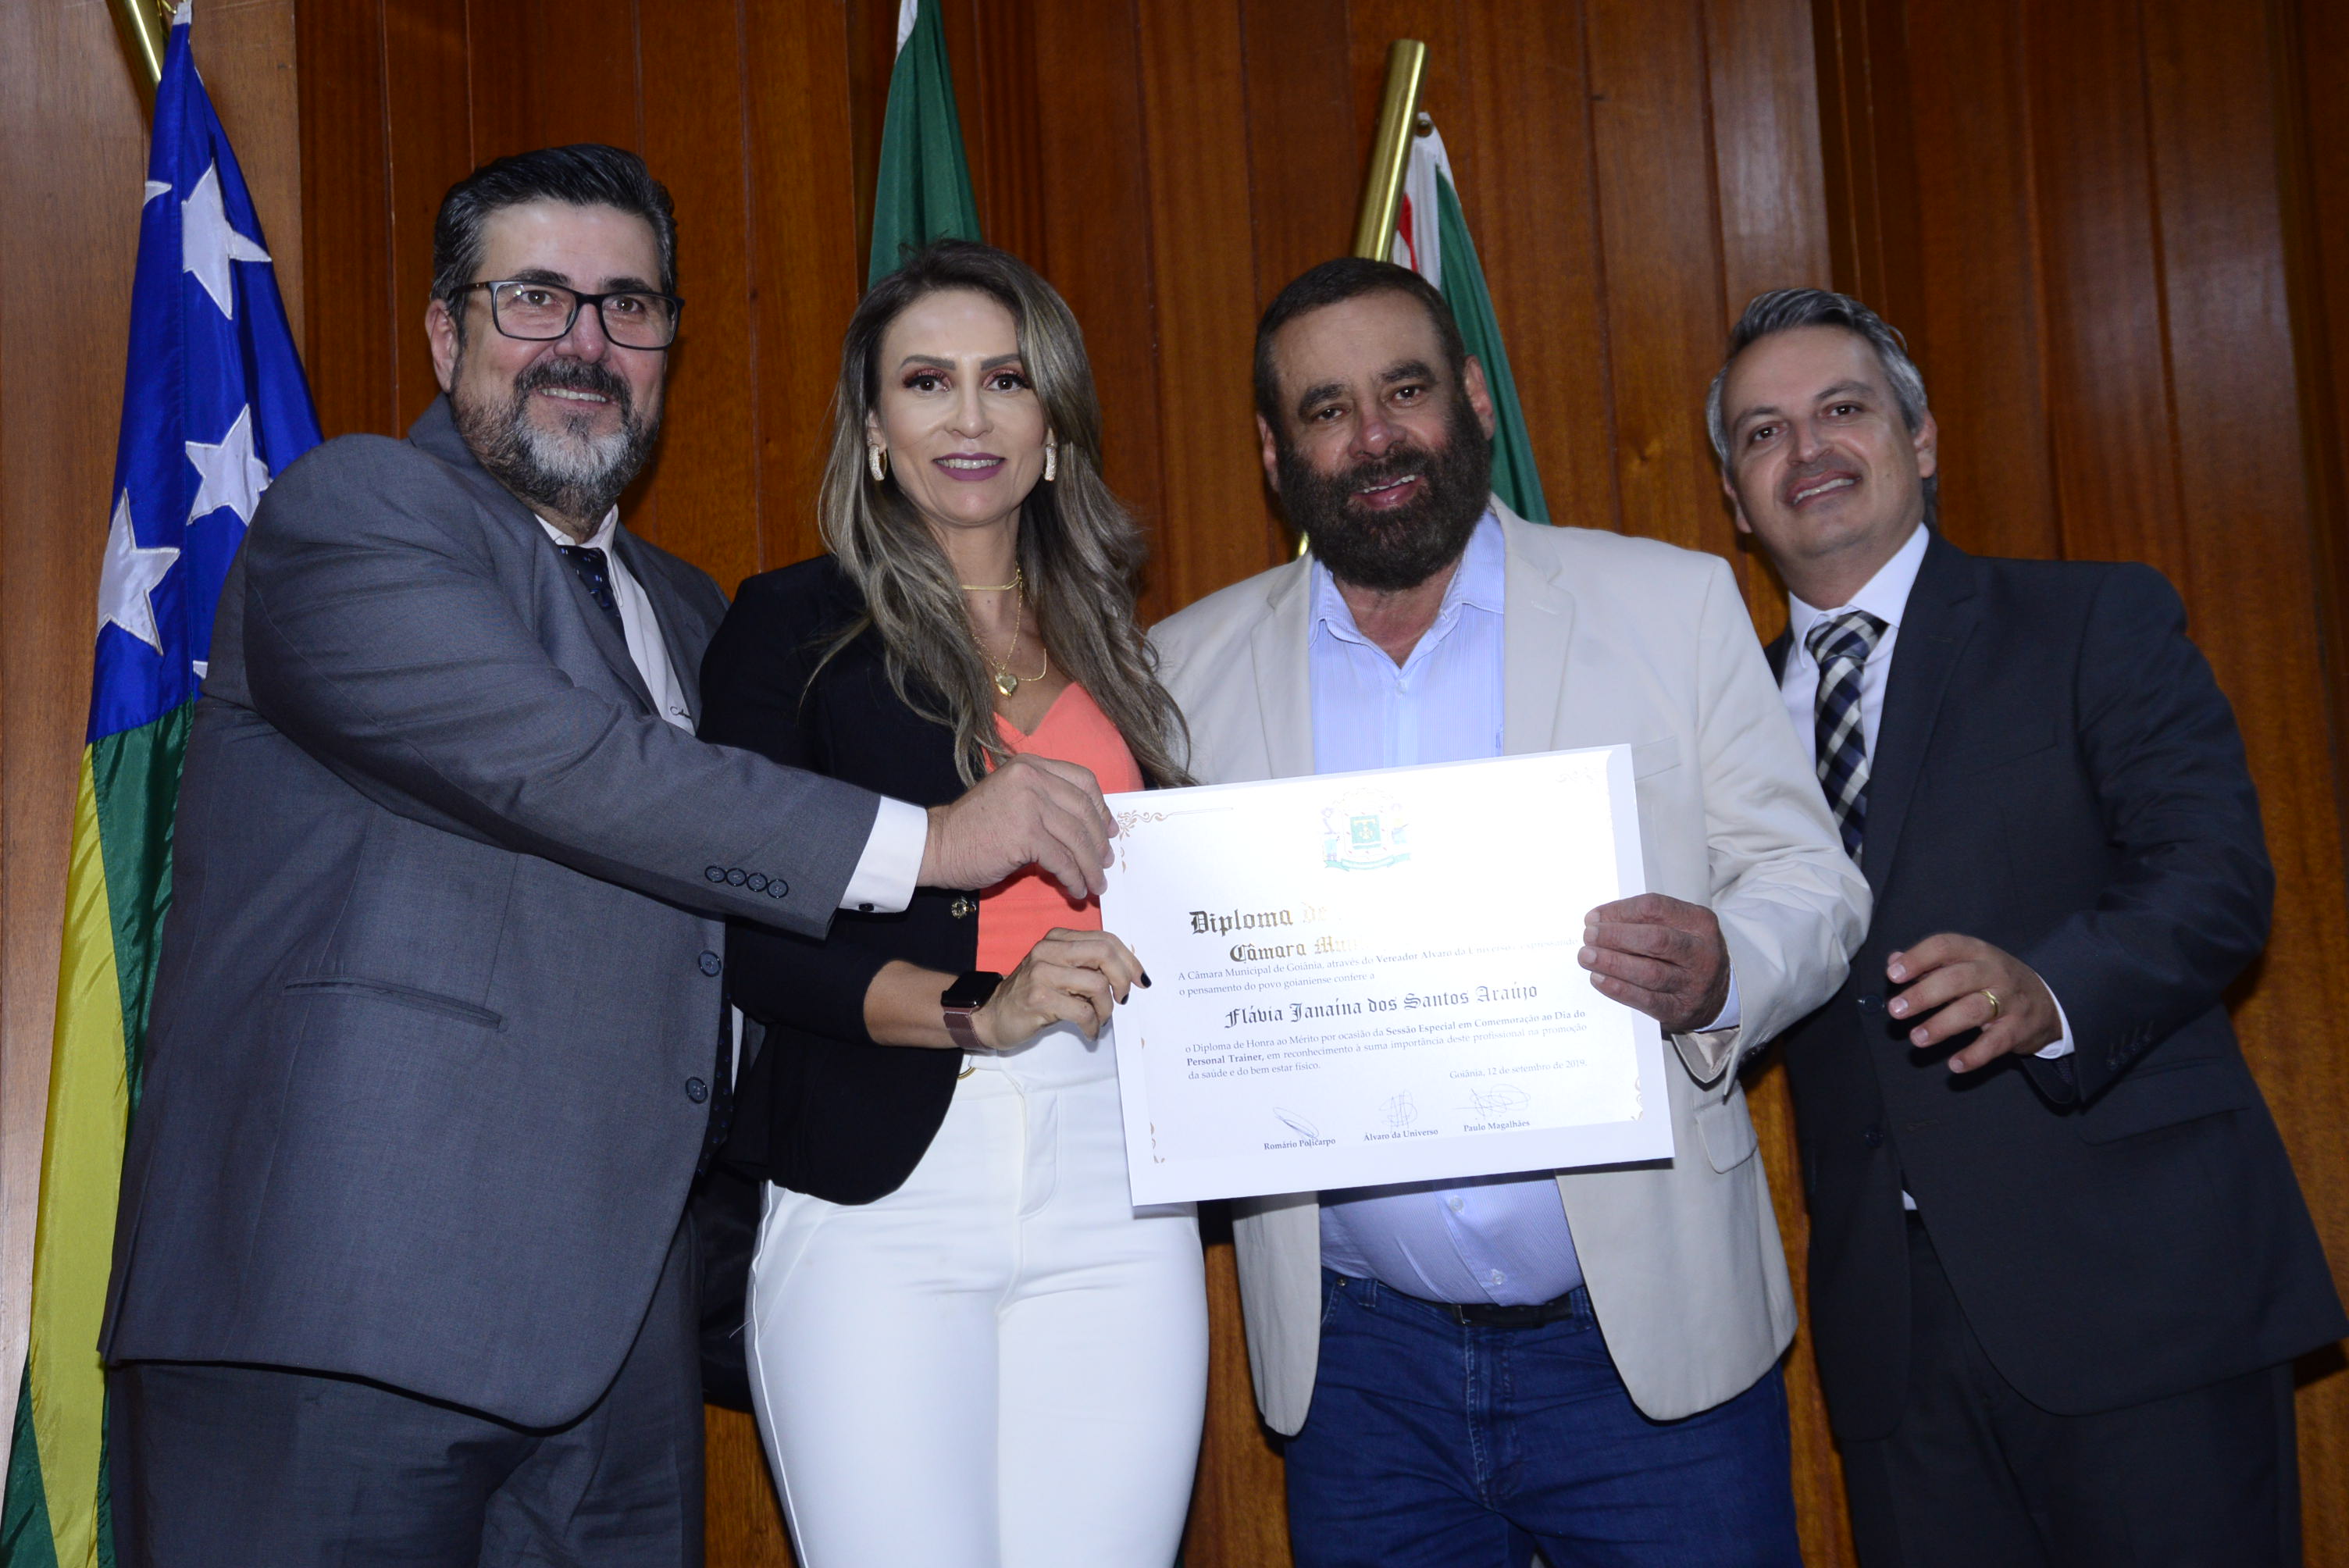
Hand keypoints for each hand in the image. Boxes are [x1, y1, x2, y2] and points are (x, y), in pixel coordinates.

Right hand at [918, 753, 1115, 899]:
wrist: (937, 845)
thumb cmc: (973, 827)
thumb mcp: (1012, 798)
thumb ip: (1045, 801)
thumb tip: (1088, 827)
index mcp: (1031, 765)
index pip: (1083, 781)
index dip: (1102, 809)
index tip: (1110, 831)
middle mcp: (1032, 777)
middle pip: (1084, 810)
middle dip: (1100, 842)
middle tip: (1106, 864)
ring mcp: (1028, 804)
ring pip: (1077, 838)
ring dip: (1091, 867)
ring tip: (1096, 885)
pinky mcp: (1025, 834)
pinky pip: (1062, 859)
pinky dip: (1074, 877)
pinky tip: (1075, 889)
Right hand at [973, 928, 1147, 1048]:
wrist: (993, 1014)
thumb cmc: (1033, 995)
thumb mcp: (1060, 970)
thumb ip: (1087, 964)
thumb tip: (1129, 972)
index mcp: (1058, 938)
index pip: (1105, 939)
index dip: (1129, 960)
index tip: (1140, 980)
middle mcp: (1049, 950)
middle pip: (1104, 953)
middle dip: (1123, 979)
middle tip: (1124, 999)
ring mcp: (1042, 973)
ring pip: (1097, 984)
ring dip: (1107, 1009)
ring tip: (1100, 1019)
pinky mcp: (1039, 998)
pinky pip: (1083, 1011)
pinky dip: (1093, 1025)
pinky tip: (1089, 1032)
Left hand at [1579, 894, 1731, 1032]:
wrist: (1718, 996)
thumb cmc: (1688, 954)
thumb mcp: (1680, 928)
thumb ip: (1646, 922)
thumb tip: (1600, 922)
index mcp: (1700, 922)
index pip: (1656, 908)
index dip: (1620, 911)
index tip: (1594, 917)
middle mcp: (1701, 952)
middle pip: (1654, 939)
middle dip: (1615, 936)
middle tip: (1588, 936)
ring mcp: (1692, 983)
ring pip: (1649, 972)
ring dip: (1612, 963)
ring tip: (1586, 957)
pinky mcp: (1680, 1009)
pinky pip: (1646, 1000)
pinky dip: (1619, 989)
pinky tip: (1599, 979)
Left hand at [1886, 934, 2061, 1071]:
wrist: (2046, 1001)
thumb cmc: (1991, 980)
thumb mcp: (1965, 964)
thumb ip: (1928, 963)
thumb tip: (1893, 961)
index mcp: (1976, 951)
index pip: (1945, 946)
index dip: (1917, 959)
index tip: (1893, 975)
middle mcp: (1994, 972)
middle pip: (1957, 978)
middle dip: (1923, 995)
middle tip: (1896, 1011)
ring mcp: (2009, 1000)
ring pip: (1974, 1010)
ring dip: (1942, 1025)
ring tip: (1916, 1038)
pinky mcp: (2019, 1028)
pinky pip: (1996, 1043)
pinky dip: (1975, 1055)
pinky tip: (1954, 1065)